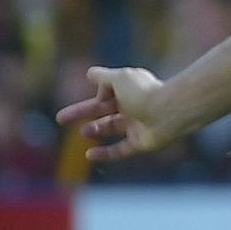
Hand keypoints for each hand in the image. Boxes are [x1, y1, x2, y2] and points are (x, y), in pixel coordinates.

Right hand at [57, 66, 176, 162]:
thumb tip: (90, 74)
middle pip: (102, 110)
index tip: (98, 96)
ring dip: (95, 130)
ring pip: (111, 128)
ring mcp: (137, 125)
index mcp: (129, 89)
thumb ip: (103, 77)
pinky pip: (120, 150)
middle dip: (81, 113)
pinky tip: (89, 155)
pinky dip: (105, 153)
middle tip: (60, 118)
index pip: (106, 91)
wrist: (171, 112)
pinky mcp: (141, 143)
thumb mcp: (119, 78)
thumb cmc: (144, 92)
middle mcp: (133, 106)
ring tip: (83, 132)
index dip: (98, 93)